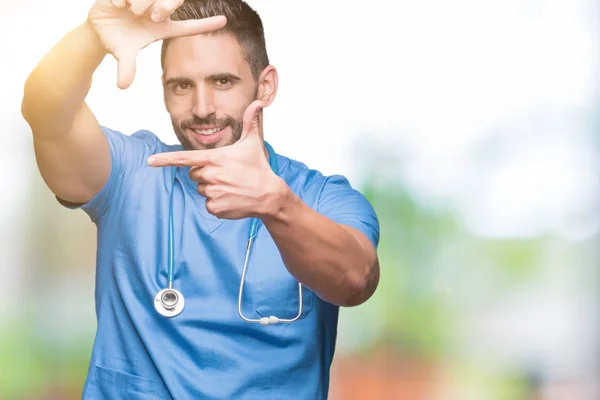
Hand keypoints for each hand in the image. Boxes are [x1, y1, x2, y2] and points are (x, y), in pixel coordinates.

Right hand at [88, 0, 225, 88]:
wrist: (99, 27)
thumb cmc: (119, 40)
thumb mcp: (123, 54)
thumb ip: (126, 67)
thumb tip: (123, 85)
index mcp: (163, 27)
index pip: (189, 27)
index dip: (206, 24)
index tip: (224, 22)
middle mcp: (158, 11)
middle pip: (173, 2)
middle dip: (164, 6)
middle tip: (151, 15)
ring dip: (141, 3)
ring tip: (130, 11)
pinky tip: (117, 5)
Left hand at [147, 100, 287, 219]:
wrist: (268, 195)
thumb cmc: (259, 167)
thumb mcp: (253, 143)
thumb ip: (250, 121)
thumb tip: (258, 102)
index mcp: (215, 158)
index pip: (184, 158)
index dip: (165, 160)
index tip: (150, 162)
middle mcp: (211, 175)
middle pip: (195, 174)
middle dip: (206, 174)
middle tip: (226, 175)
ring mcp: (212, 192)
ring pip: (201, 190)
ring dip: (212, 189)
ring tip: (231, 187)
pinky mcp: (215, 207)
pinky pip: (208, 204)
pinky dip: (218, 203)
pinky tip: (231, 199)